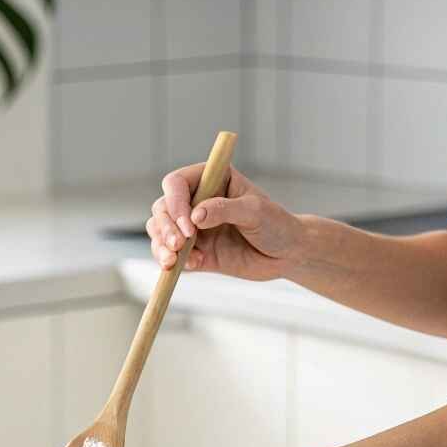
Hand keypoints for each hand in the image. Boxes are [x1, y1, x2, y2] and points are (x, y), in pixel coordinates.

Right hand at [147, 165, 306, 279]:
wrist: (287, 254)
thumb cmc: (277, 224)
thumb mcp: (255, 211)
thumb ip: (225, 210)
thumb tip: (195, 216)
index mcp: (211, 180)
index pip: (177, 183)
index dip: (175, 202)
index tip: (188, 224)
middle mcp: (197, 202)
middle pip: (162, 209)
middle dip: (165, 228)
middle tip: (178, 245)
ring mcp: (194, 229)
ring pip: (160, 233)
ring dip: (160, 246)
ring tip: (172, 261)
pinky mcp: (196, 253)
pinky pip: (173, 257)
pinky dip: (174, 263)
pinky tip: (192, 265)